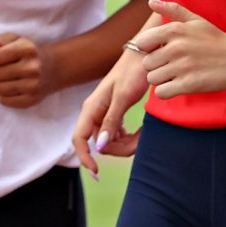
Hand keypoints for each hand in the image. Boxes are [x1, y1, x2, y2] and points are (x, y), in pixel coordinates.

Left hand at [0, 32, 51, 108]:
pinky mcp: (32, 99)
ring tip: (4, 78)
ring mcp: (33, 85)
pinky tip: (10, 88)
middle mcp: (32, 68)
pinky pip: (4, 101)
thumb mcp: (17, 41)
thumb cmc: (30, 52)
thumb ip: (1, 40)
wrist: (56, 67)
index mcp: (27, 49)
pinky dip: (3, 95)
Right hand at [72, 51, 148, 175]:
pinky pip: (117, 133)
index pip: (80, 139)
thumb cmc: (133, 71)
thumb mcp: (123, 96)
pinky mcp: (115, 112)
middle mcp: (95, 112)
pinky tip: (140, 132)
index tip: (97, 172)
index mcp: (92, 108)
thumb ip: (111, 120)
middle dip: (120, 148)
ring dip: (126, 143)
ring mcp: (104, 113)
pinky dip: (129, 137)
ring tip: (144, 134)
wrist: (145, 54)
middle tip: (142, 141)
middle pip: (100, 143)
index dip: (85, 157)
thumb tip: (101, 147)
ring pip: (110, 140)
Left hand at [137, 0, 225, 98]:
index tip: (162, 51)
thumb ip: (172, 9)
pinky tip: (179, 85)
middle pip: (146, 63)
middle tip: (174, 65)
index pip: (141, 43)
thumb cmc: (217, 39)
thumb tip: (149, 1)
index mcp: (175, 29)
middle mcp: (175, 47)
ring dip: (163, 79)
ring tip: (178, 75)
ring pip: (152, 79)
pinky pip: (161, 92)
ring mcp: (182, 67)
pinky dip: (167, 91)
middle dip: (157, 66)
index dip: (149, 49)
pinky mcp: (188, 84)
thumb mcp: (196, 20)